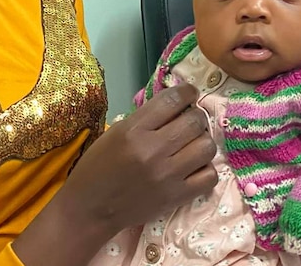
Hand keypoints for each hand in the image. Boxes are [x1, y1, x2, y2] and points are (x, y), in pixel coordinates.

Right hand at [62, 84, 217, 231]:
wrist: (91, 208)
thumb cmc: (98, 166)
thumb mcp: (115, 132)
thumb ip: (146, 117)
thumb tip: (176, 103)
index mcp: (133, 131)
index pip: (172, 100)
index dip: (187, 91)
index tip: (190, 93)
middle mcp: (153, 150)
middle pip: (195, 121)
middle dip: (196, 116)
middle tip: (190, 121)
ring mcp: (167, 175)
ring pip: (207, 146)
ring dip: (203, 141)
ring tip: (192, 144)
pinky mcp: (177, 197)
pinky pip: (210, 176)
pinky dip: (205, 169)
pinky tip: (193, 167)